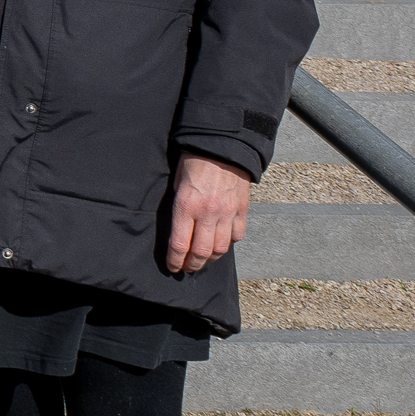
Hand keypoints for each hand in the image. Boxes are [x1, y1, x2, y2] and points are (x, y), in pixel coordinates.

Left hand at [163, 153, 252, 274]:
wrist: (222, 146)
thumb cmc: (193, 162)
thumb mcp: (176, 184)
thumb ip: (178, 208)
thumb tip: (177, 230)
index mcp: (186, 206)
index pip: (180, 244)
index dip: (175, 260)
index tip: (173, 267)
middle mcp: (208, 213)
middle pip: (201, 252)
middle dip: (192, 265)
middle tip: (187, 269)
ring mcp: (227, 213)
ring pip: (221, 248)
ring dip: (210, 259)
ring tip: (203, 261)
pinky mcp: (241, 210)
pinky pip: (237, 235)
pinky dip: (229, 243)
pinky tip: (222, 244)